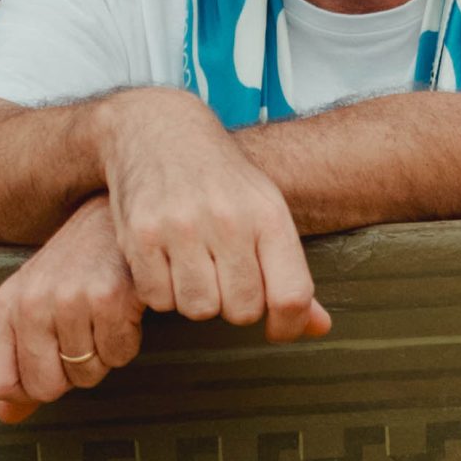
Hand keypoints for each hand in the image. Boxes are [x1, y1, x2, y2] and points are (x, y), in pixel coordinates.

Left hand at [0, 197, 141, 421]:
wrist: (113, 213)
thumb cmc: (75, 265)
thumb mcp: (34, 305)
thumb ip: (17, 362)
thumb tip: (6, 416)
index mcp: (5, 305)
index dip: (28, 385)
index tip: (48, 361)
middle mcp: (31, 303)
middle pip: (45, 388)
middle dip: (71, 374)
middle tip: (83, 336)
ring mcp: (70, 300)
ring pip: (89, 375)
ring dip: (103, 354)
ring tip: (104, 315)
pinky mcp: (110, 298)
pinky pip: (120, 354)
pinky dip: (128, 339)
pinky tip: (124, 308)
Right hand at [99, 89, 332, 342]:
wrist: (160, 131)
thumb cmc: (223, 181)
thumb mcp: (266, 211)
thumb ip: (290, 272)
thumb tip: (319, 329)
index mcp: (268, 215)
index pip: (291, 295)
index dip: (289, 326)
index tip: (278, 328)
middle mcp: (228, 220)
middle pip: (242, 310)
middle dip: (236, 306)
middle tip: (226, 280)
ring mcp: (181, 227)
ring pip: (198, 309)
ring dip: (197, 300)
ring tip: (196, 268)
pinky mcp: (141, 236)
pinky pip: (157, 298)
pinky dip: (162, 292)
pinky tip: (167, 263)